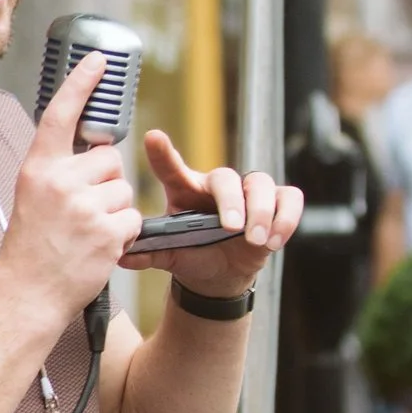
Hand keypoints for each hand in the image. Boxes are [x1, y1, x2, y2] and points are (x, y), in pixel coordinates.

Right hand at [0, 51, 141, 327]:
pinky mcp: (107, 231)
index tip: (100, 59)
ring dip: (115, 210)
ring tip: (87, 233)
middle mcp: (59, 182)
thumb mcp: (33, 197)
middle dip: (106, 182)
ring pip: (124, 189)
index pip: (61, 114)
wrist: (27, 294)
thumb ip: (60, 171)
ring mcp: (84, 207)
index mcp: (38, 169)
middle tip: (83, 211)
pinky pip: (132, 217)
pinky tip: (98, 248)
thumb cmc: (32, 248)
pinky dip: (123, 234)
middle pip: (110, 159)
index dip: (81, 83)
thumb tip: (99, 153)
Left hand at [138, 129, 302, 293]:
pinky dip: (286, 218)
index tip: (153, 138)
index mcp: (186, 191)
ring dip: (261, 212)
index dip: (162, 153)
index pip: (171, 168)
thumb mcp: (169, 255)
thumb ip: (149, 252)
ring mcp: (249, 193)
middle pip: (227, 177)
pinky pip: (289, 199)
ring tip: (255, 240)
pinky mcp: (276, 205)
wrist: (219, 274)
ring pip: (262, 183)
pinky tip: (274, 241)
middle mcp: (218, 187)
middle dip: (232, 201)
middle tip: (232, 228)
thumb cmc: (192, 254)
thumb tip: (122, 255)